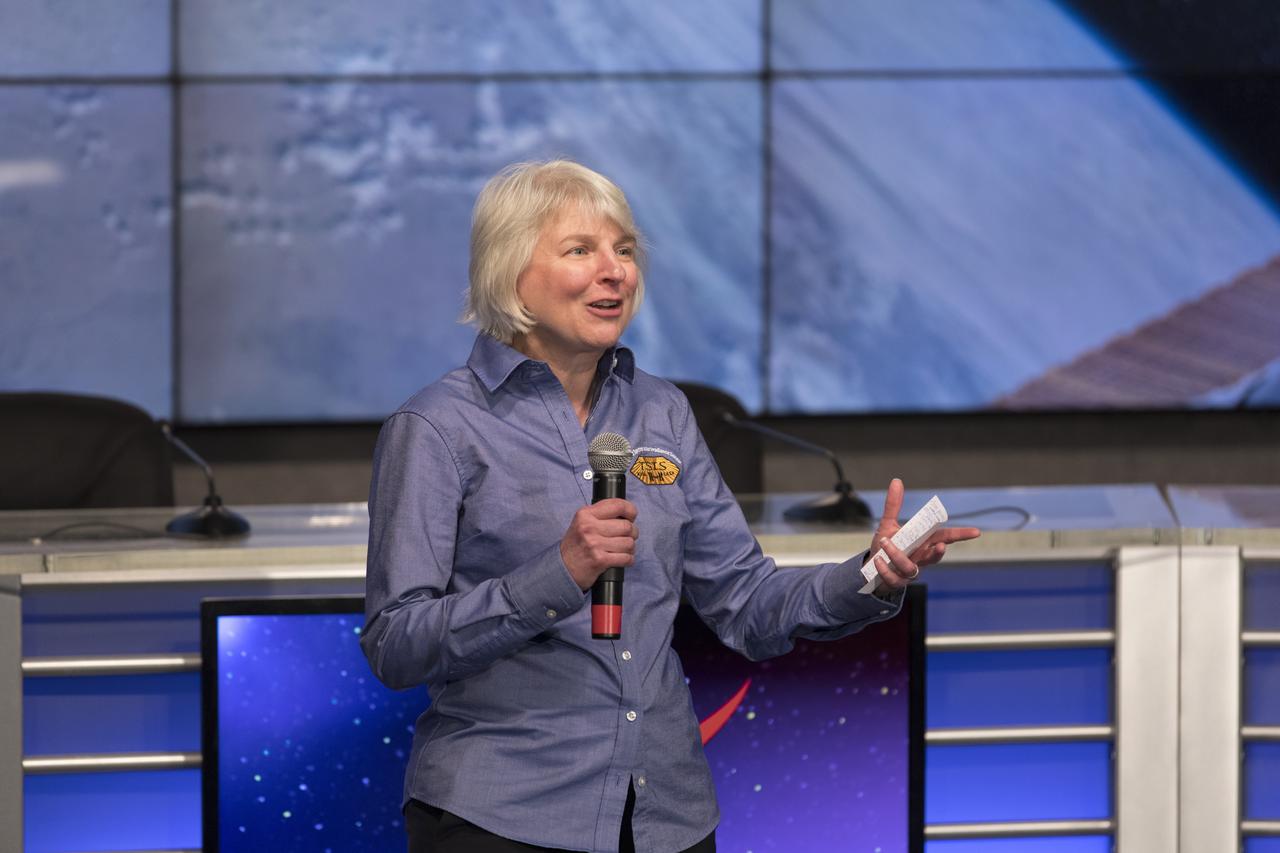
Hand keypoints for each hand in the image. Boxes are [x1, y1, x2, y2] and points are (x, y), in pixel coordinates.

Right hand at [560, 499, 638, 589]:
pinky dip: (629, 559)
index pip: (617, 505)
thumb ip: (600, 514)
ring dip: (630, 548)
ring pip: (629, 543)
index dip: (630, 510)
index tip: (632, 516)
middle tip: (628, 536)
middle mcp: (589, 527)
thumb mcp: (582, 522)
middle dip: (632, 532)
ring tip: (623, 549)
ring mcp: (594, 544)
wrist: (563, 567)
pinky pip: (626, 558)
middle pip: (627, 526)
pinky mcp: (600, 560)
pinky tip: (623, 559)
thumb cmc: (576, 544)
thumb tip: (626, 512)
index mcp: (586, 514)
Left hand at [865, 479, 980, 591]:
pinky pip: (894, 578)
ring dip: (899, 556)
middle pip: (935, 556)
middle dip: (939, 552)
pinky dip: (886, 570)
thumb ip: (893, 505)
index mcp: (923, 542)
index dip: (961, 535)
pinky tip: (878, 560)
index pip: (945, 537)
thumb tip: (897, 481)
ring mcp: (909, 571)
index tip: (976, 532)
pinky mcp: (896, 581)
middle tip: (940, 546)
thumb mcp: (888, 524)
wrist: (871, 569)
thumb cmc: (885, 546)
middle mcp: (920, 557)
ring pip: (911, 568)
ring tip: (885, 543)